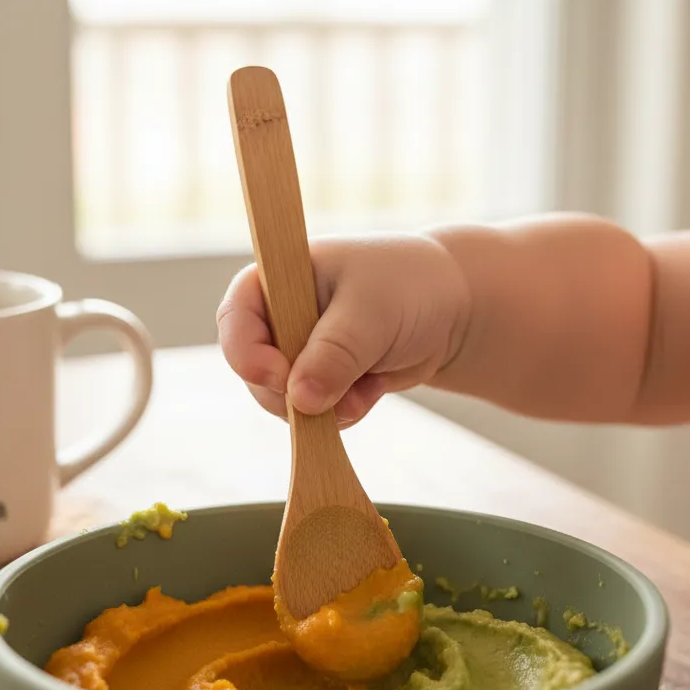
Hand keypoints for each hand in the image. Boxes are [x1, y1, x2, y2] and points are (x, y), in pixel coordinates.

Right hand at [217, 234, 470, 427]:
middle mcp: (281, 313)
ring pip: (280, 398)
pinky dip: (339, 413)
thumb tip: (299, 401)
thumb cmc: (411, 288)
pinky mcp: (321, 377)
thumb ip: (334, 355)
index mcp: (280, 276)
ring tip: (364, 389)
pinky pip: (311, 412)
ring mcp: (299, 348)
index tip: (282, 378)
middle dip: (292, 391)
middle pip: (253, 369)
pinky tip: (371, 392)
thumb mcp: (372, 314)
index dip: (248, 355)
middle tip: (335, 394)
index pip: (235, 317)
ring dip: (321, 407)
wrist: (454, 310)